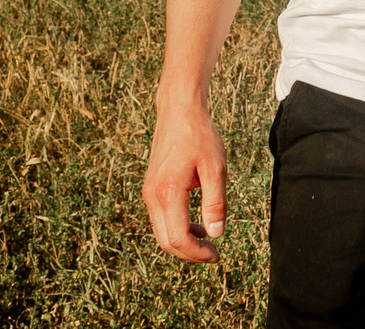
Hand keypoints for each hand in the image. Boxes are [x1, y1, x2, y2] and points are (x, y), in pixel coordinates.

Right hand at [143, 94, 228, 261]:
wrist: (179, 110)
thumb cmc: (200, 135)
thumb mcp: (215, 167)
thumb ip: (216, 202)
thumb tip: (216, 234)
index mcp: (168, 192)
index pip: (178, 239)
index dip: (197, 253)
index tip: (216, 254)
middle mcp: (152, 195)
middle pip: (166, 241)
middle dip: (189, 253)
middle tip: (213, 253)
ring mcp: (148, 192)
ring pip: (161, 231)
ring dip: (183, 241)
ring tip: (207, 237)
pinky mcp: (150, 188)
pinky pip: (160, 218)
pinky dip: (176, 227)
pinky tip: (196, 223)